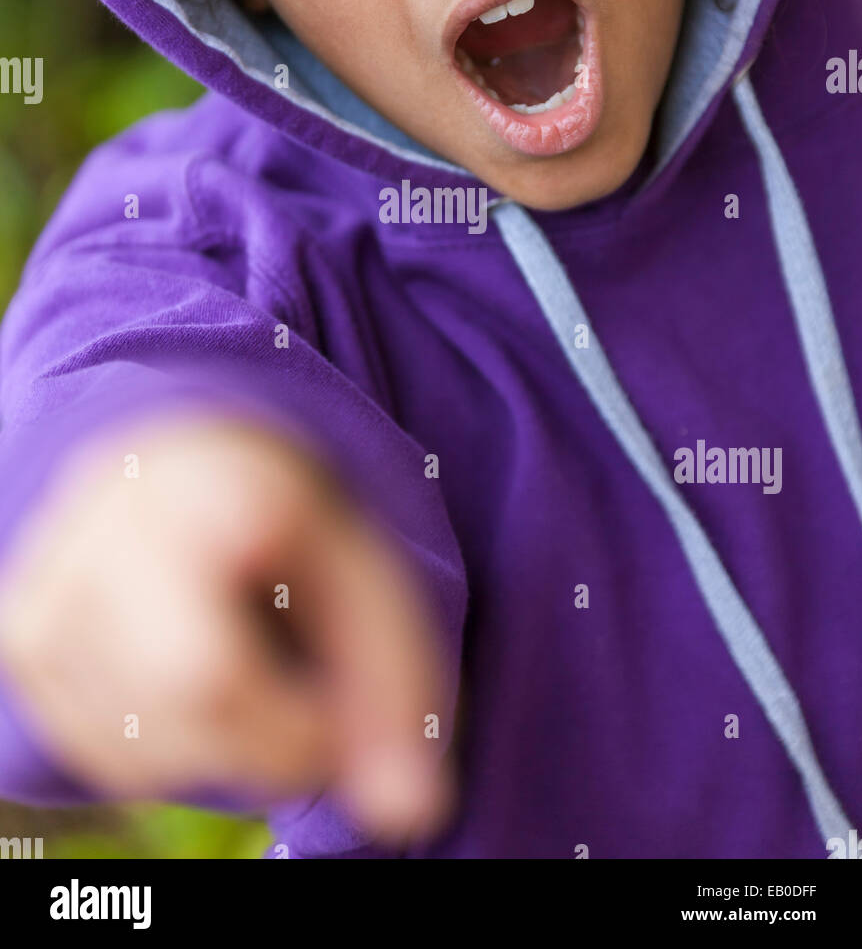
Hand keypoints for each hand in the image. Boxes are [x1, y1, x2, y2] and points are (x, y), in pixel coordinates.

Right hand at [0, 409, 454, 842]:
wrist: (183, 459)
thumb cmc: (291, 527)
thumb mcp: (366, 577)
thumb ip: (395, 689)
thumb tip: (410, 814)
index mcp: (209, 489)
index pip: (217, 670)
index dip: (292, 728)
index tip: (332, 714)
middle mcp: (106, 525)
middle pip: (182, 704)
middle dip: (264, 740)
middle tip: (303, 705)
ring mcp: (47, 582)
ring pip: (141, 751)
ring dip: (220, 748)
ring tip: (243, 659)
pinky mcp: (20, 634)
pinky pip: (104, 754)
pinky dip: (169, 747)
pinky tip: (185, 673)